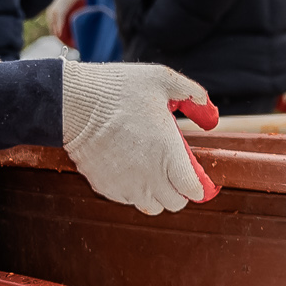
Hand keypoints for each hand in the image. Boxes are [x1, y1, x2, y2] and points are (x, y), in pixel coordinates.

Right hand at [61, 63, 218, 214]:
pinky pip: (127, 199)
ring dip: (156, 193)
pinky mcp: (104, 187)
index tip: (196, 175)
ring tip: (150, 168)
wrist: (74, 101)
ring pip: (151, 205)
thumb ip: (195, 98)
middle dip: (178, 190)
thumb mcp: (164, 80)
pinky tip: (128, 167)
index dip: (200, 185)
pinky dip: (132, 190)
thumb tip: (211, 120)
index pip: (194, 191)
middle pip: (174, 204)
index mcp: (169, 155)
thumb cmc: (120, 89)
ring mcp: (125, 186)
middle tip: (173, 169)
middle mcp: (149, 177)